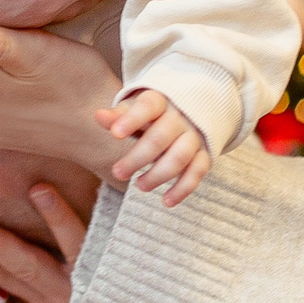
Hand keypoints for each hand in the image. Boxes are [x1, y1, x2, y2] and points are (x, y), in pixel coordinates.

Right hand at [0, 183, 198, 302]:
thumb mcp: (78, 298)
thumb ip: (51, 269)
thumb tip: (20, 229)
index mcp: (48, 300)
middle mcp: (61, 298)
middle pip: (14, 271)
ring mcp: (87, 287)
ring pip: (49, 257)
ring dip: (30, 229)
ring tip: (11, 198)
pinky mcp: (111, 278)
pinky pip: (88, 245)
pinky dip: (66, 219)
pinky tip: (47, 192)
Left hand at [99, 90, 210, 205]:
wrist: (191, 109)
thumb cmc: (152, 112)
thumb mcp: (135, 108)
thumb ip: (118, 115)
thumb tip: (99, 117)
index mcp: (160, 101)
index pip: (147, 106)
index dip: (131, 120)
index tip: (115, 134)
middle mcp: (180, 117)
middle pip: (160, 137)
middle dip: (138, 157)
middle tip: (118, 172)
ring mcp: (194, 135)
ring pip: (180, 156)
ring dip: (159, 175)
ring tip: (139, 186)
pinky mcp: (204, 154)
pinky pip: (197, 172)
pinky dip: (183, 189)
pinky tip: (166, 201)